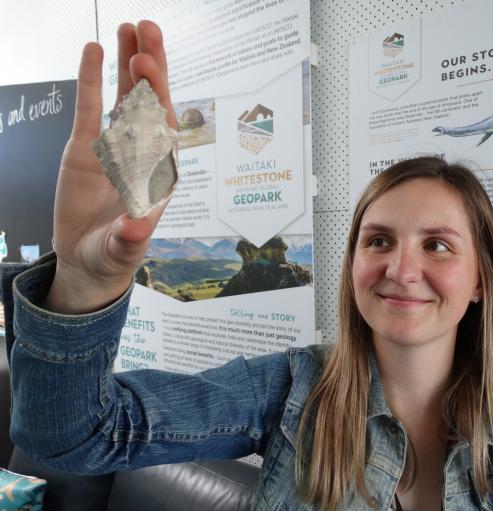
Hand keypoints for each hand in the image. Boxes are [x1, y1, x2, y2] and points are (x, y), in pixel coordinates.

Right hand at [44, 21, 176, 313]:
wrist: (89, 259)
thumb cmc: (114, 254)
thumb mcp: (121, 249)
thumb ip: (130, 237)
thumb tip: (138, 226)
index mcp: (159, 172)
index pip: (163, 127)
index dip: (158, 96)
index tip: (149, 68)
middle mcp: (142, 152)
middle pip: (150, 102)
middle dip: (151, 68)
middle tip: (148, 30)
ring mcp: (115, 146)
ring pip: (125, 98)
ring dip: (129, 65)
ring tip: (130, 28)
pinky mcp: (86, 146)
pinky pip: (91, 106)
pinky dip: (93, 79)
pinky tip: (95, 50)